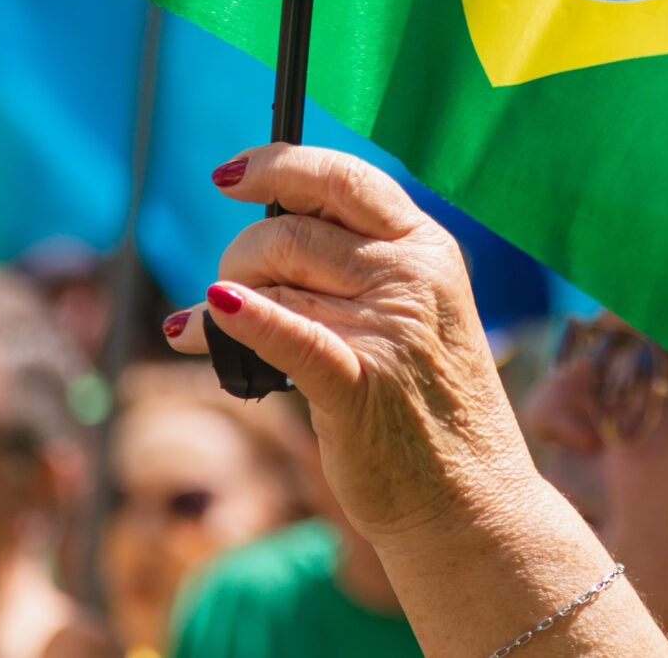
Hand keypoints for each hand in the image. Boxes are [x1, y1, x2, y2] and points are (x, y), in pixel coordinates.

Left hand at [166, 146, 536, 539]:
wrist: (470, 501)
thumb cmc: (429, 405)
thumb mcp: (418, 312)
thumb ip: (359, 267)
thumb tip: (259, 239)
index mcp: (427, 248)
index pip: (345, 179)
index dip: (278, 165)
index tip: (230, 174)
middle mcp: (412, 278)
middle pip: (292, 231)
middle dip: (240, 254)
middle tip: (225, 288)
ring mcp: (389, 330)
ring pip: (273, 282)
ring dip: (219, 300)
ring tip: (197, 329)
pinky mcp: (359, 385)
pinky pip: (287, 335)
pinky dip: (242, 321)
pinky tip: (204, 316)